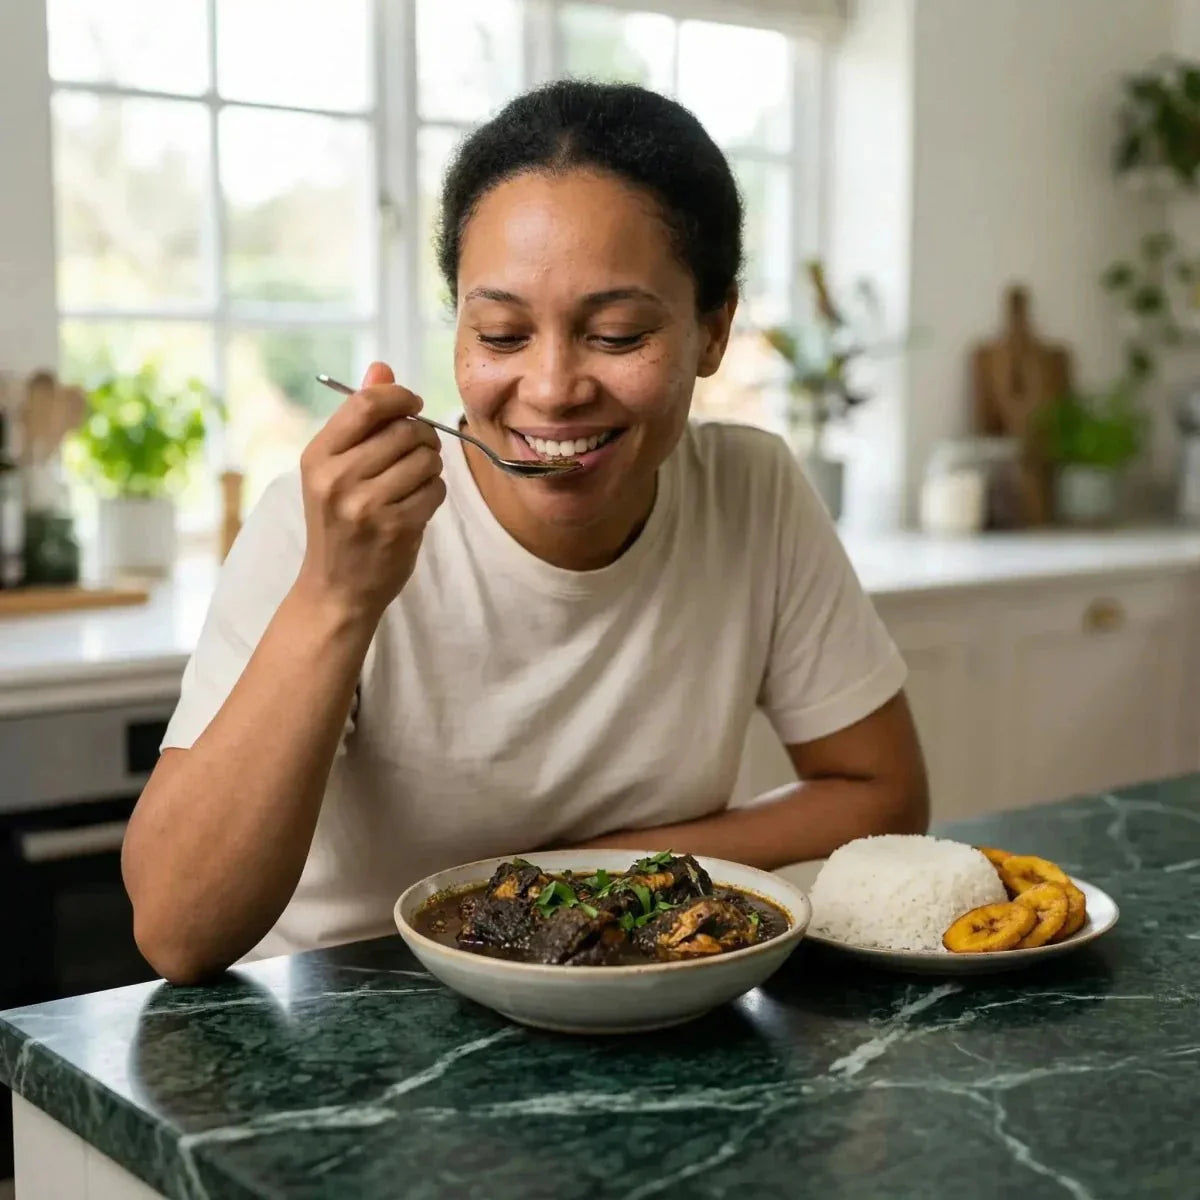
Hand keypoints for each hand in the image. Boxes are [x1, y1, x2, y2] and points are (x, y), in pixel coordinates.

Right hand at [296, 362, 445, 621]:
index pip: (368, 404)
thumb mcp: (335, 468)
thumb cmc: (339, 521)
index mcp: (318, 456)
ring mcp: (366, 505)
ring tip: (414, 481)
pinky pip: (436, 490)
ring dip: (431, 467)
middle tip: (417, 452)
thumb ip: (359, 417)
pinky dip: (434, 493)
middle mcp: (337, 478)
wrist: (336, 588)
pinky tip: (417, 505)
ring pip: (426, 459)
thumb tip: (382, 368)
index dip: (401, 397)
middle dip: (423, 437)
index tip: (413, 405)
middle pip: (405, 431)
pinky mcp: (396, 527)